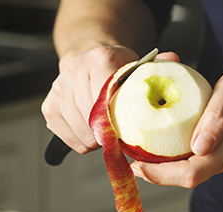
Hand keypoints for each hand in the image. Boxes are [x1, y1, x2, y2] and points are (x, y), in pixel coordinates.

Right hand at [42, 46, 180, 153]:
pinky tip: (93, 130)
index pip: (109, 103)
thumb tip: (173, 60)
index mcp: (100, 60)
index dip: (121, 123)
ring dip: (98, 140)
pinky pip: (71, 140)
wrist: (87, 56)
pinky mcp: (49, 108)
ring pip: (82, 135)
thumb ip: (157, 66)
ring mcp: (58, 91)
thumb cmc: (116, 67)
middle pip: (95, 122)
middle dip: (110, 134)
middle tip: (121, 132)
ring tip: (107, 129)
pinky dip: (84, 142)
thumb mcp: (138, 64)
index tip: (130, 130)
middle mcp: (74, 73)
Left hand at [131, 43, 222, 187]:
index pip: (191, 174)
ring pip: (193, 170)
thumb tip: (198, 147)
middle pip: (188, 178)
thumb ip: (217, 118)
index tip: (136, 166)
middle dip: (156, 173)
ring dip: (165, 166)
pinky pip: (199, 159)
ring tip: (140, 152)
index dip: (160, 175)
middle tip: (129, 159)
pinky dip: (177, 155)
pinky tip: (163, 143)